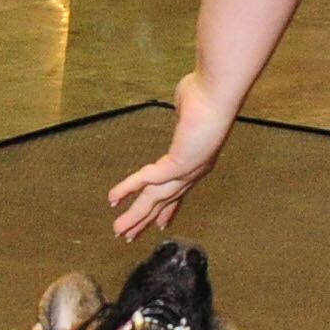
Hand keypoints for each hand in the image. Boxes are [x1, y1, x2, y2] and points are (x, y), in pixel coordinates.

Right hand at [108, 72, 237, 240]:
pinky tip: (113, 198)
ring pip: (155, 199)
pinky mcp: (178, 164)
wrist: (217, 93)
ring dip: (135, 216)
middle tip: (130, 236)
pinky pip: (147, 180)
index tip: (160, 224)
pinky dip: (128, 189)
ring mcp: (187, 170)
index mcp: (197, 161)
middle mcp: (194, 172)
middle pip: (165, 202)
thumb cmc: (207, 95)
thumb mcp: (191, 110)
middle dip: (146, 220)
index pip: (180, 192)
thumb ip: (184, 118)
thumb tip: (183, 109)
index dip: (168, 210)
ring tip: (118, 230)